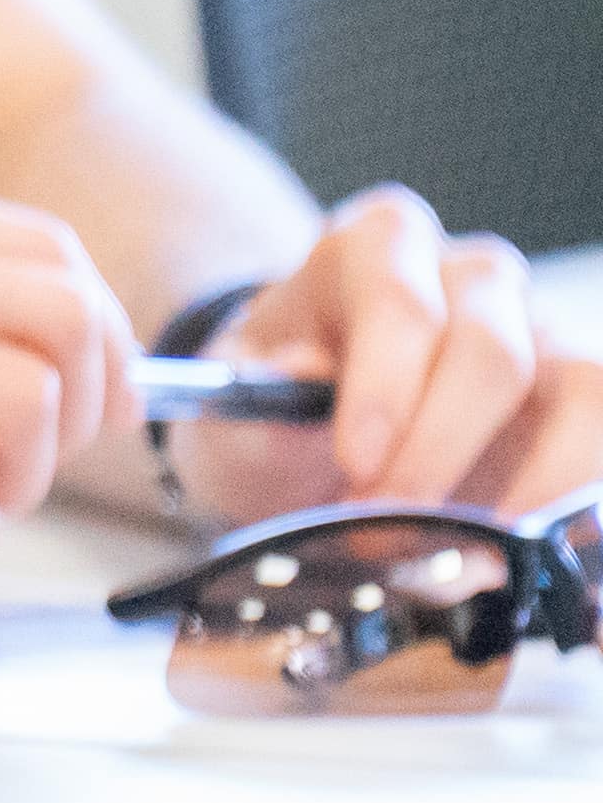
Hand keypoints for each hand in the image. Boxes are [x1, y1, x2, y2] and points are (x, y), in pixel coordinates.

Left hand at [159, 191, 601, 526]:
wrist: (307, 443)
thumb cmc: (273, 410)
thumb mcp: (234, 408)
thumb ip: (255, 399)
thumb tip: (300, 374)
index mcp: (376, 248)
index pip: (400, 302)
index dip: (386, 388)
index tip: (356, 465)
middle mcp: (471, 276)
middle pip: (490, 351)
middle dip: (439, 455)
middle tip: (385, 531)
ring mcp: (542, 331)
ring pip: (583, 386)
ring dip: (531, 486)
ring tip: (462, 555)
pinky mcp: (581, 395)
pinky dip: (576, 505)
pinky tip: (520, 551)